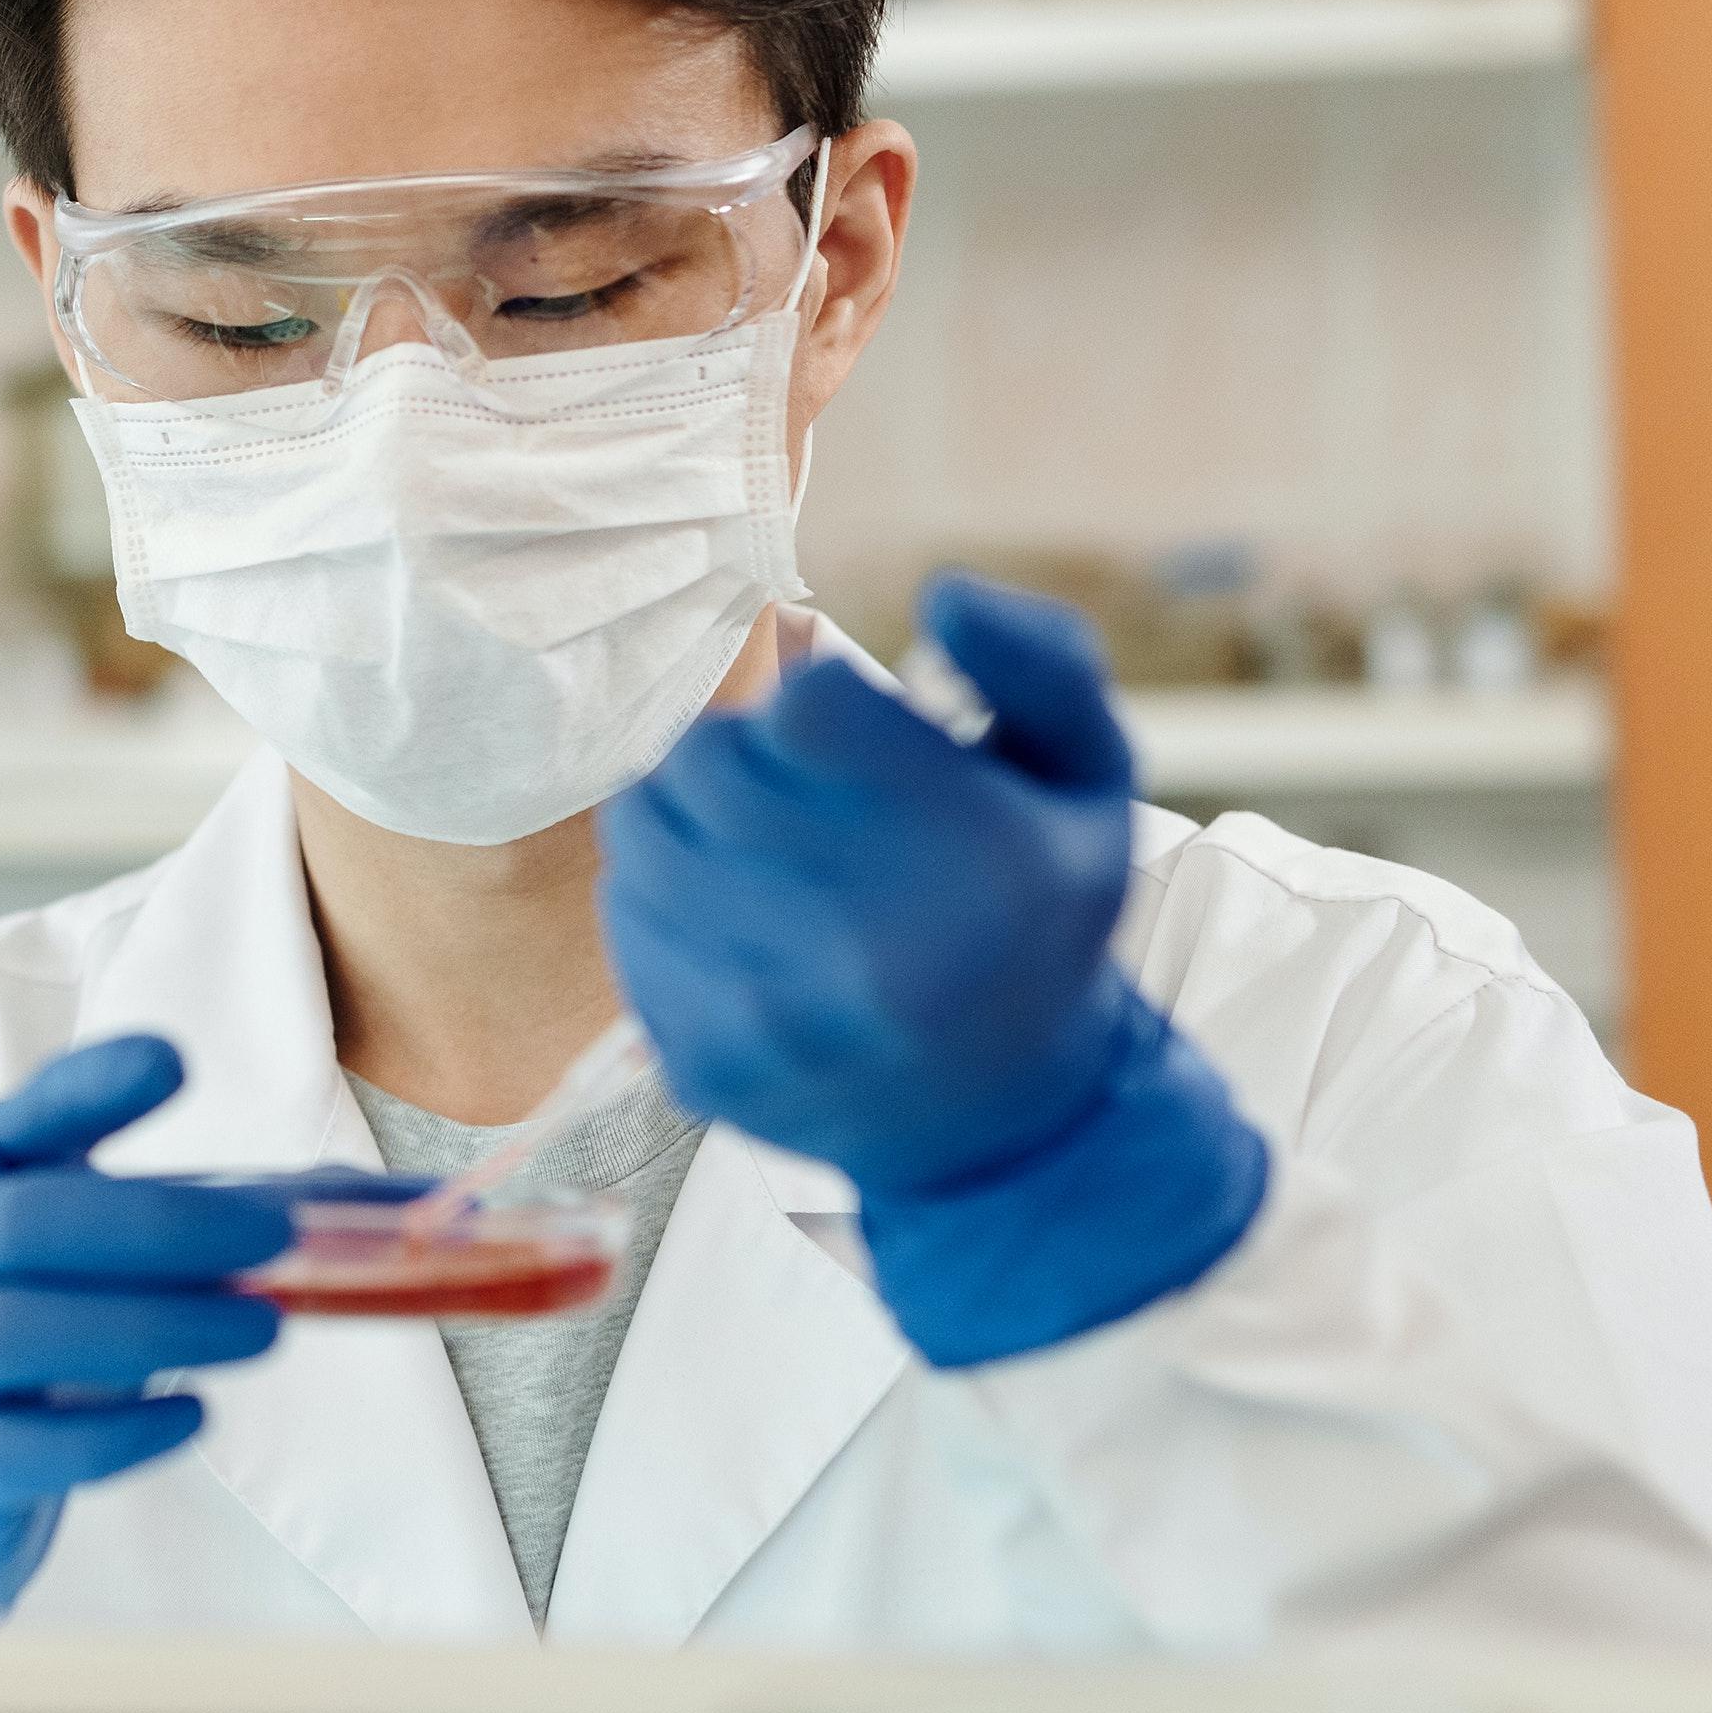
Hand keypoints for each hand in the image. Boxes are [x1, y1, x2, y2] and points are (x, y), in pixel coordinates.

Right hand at [0, 1034, 297, 1609]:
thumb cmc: (24, 1322)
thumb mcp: (86, 1251)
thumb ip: (220, 1219)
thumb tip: (399, 1206)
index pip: (26, 1116)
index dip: (93, 1087)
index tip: (173, 1064)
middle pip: (24, 1223)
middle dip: (154, 1226)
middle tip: (273, 1241)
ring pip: (14, 1331)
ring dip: (151, 1327)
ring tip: (265, 1332)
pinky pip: (16, 1448)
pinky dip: (113, 1435)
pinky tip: (195, 1417)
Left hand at [598, 571, 1266, 1367]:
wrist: (1002, 1121)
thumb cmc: (1037, 916)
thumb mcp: (1088, 779)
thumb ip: (1039, 661)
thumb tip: (944, 591)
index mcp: (976, 862)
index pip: (809, 701)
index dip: (821, 704)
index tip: (854, 742)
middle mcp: (870, 949)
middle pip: (709, 755)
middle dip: (748, 751)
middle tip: (802, 792)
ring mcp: (773, 1018)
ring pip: (646, 825)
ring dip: (693, 814)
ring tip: (764, 848)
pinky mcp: (700, 1061)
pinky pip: (623, 912)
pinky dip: (665, 895)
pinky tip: (739, 922)